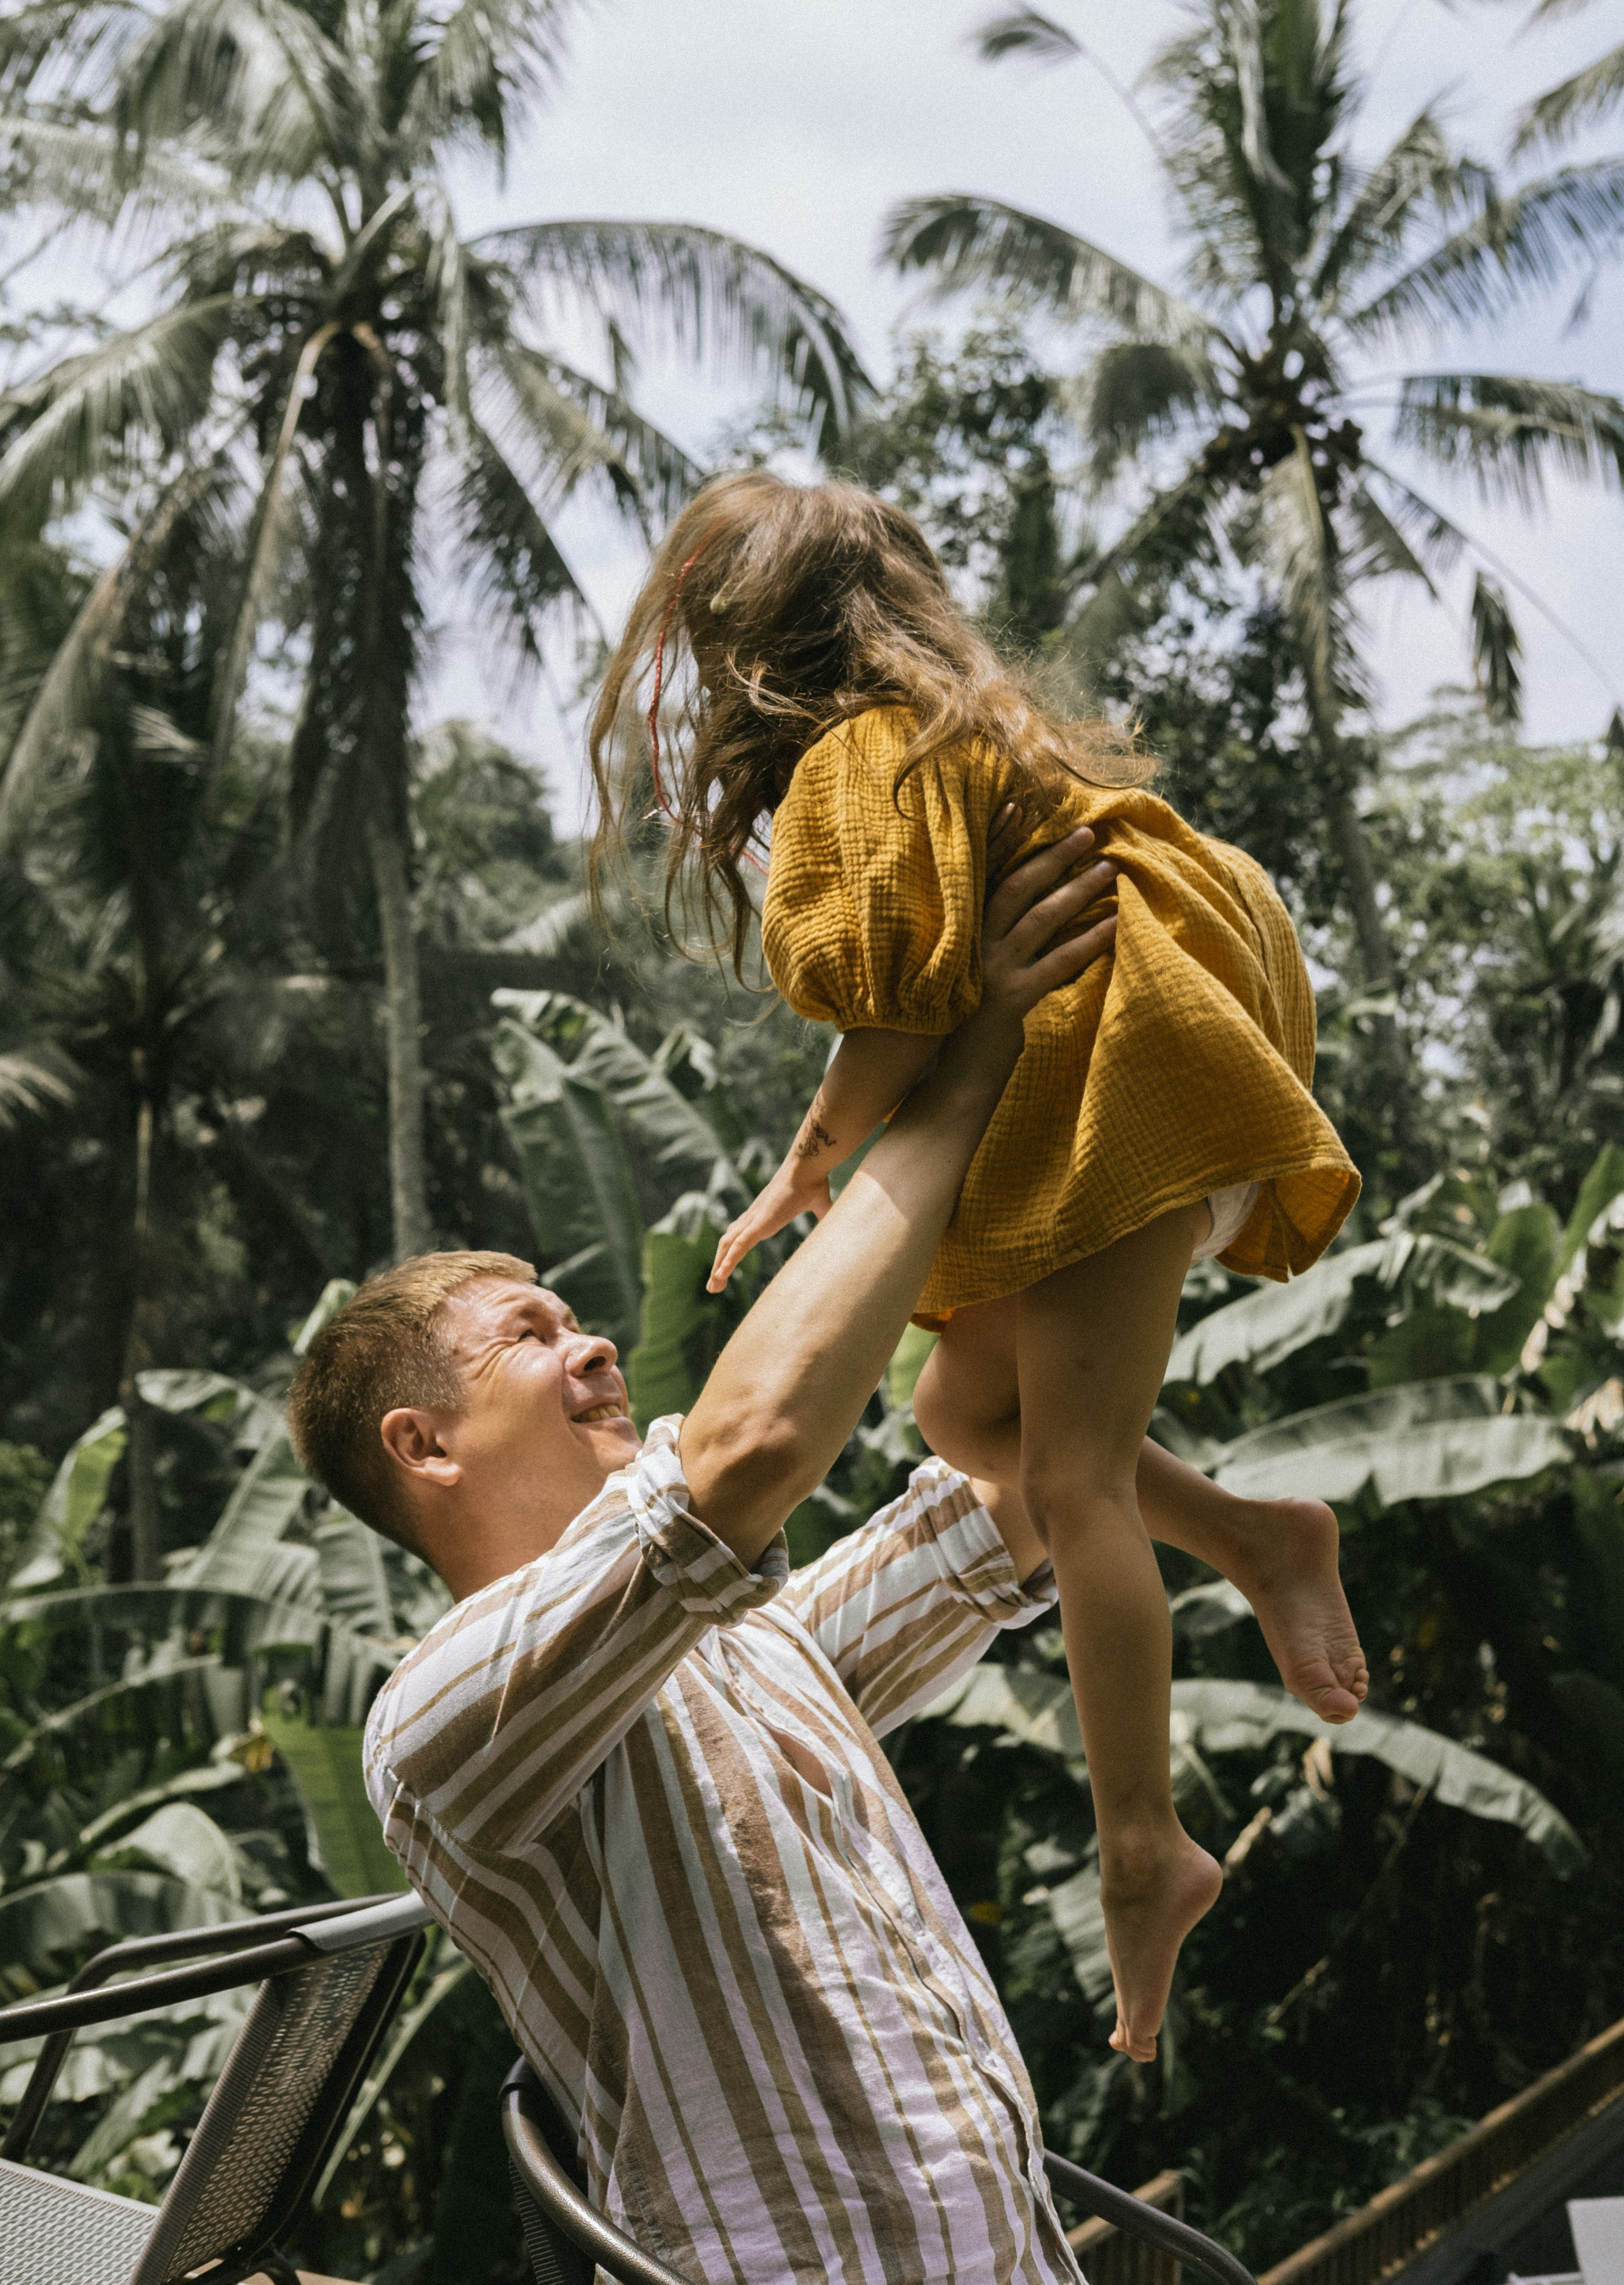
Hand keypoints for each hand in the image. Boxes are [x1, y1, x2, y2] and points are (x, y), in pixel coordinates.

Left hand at [709, 1160, 831, 1292]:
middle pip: (729, 1244)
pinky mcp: (760, 1223)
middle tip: (714, 1285)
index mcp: (764, 1216)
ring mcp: (755, 1220)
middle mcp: (754, 1218)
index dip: (732, 1253)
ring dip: (719, 1267)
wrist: (809, 1167)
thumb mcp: (819, 1204)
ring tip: (714, 1287)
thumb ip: (824, 1215)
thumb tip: (838, 1220)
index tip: (726, 1268)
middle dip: (720, 1265)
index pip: (741, 1236)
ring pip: (729, 1247)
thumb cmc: (813, 1181)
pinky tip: (720, 1274)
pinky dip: (728, 1260)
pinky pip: (739, 1245)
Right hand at [974, 823, 1116, 1030]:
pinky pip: (1058, 962)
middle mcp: (972, 945)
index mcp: (961, 933)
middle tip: (1089, 833)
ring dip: (1079, 891)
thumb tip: (1022, 914)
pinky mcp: (1011, 1000)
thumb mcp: (974, 977)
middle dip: (1053, 856)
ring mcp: (991, 971)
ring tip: (1111, 870)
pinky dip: (1089, 941)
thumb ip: (991, 945)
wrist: (955, 1081)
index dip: (1002, 840)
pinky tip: (1115, 924)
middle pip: (1016, 887)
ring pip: (1040, 919)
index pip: (985, 877)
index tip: (1021, 806)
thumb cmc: (969, 1028)